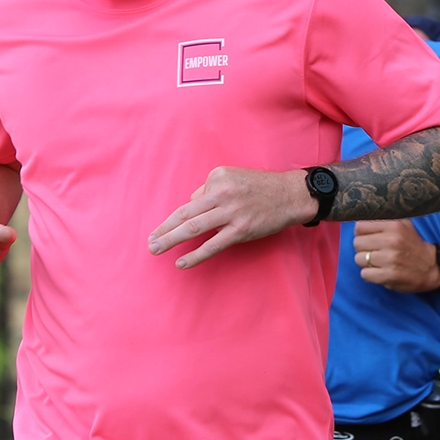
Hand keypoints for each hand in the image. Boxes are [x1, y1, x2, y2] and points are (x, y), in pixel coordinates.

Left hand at [149, 167, 315, 268]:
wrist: (290, 195)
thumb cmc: (262, 187)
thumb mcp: (234, 177)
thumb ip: (212, 190)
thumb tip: (193, 204)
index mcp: (217, 179)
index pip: (191, 201)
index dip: (173, 218)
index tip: (160, 229)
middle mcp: (221, 194)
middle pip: (185, 214)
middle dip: (164, 229)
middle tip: (149, 242)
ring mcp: (230, 212)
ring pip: (194, 228)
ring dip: (171, 240)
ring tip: (156, 250)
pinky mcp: (240, 230)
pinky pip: (213, 245)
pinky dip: (195, 254)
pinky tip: (182, 262)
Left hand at [350, 219, 439, 292]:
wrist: (432, 267)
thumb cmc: (413, 245)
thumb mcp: (403, 225)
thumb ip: (383, 220)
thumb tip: (359, 220)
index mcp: (394, 225)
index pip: (360, 227)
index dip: (362, 234)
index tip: (369, 238)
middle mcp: (391, 240)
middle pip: (357, 243)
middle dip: (363, 249)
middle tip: (375, 252)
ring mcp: (390, 259)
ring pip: (359, 259)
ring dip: (366, 263)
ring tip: (378, 262)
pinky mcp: (389, 275)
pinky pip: (364, 274)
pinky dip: (370, 275)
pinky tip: (380, 272)